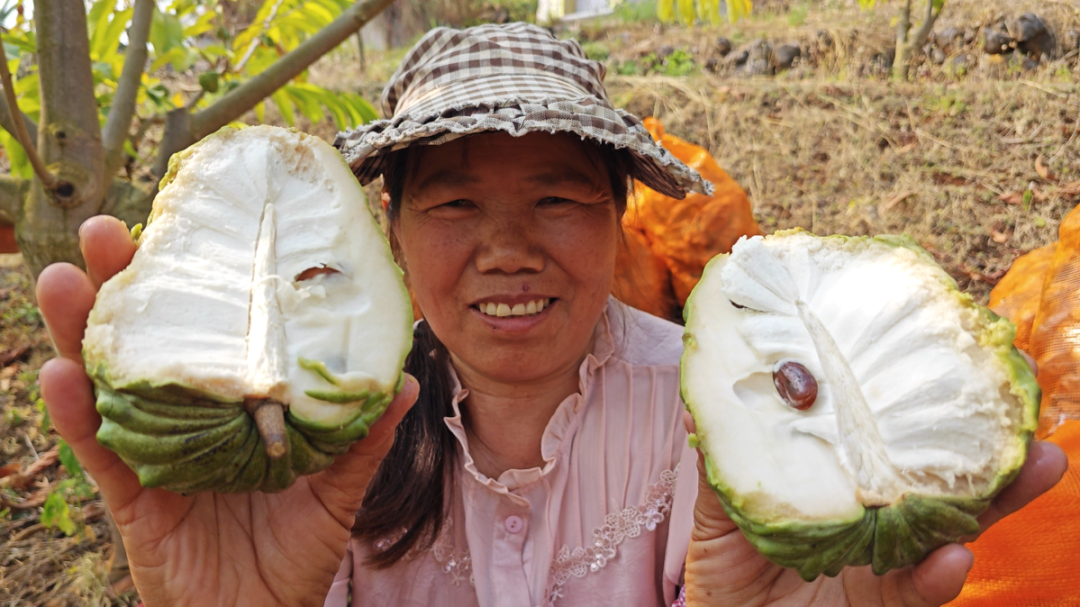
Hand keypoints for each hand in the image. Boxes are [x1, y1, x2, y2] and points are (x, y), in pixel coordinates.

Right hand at [38, 216, 418, 606]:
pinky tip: (60, 374)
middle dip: (124, 289)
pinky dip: (77, 416)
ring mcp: (153, 454)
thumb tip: (402, 379)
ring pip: (109, 385)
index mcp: (234, 407)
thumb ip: (360, 437)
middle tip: (106, 233)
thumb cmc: (294, 552)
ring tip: (66, 281)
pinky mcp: (133, 499)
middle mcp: (186, 420)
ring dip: (82, 332)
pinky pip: (100, 455)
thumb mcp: (335, 489)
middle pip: (149, 344)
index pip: (211, 334)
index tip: (191, 228)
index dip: (197, 285)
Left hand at [681, 411, 1066, 605]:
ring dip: (998, 498)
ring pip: (953, 524)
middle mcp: (875, 512)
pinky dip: (939, 575)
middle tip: (1027, 402)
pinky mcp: (886, 604)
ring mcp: (887, 558)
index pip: (885, 434)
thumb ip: (725, 464)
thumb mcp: (720, 511)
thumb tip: (701, 408)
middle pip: (939, 470)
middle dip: (986, 437)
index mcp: (840, 478)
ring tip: (1036, 466)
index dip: (916, 400)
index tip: (954, 353)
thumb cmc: (726, 567)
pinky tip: (955, 556)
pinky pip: (921, 590)